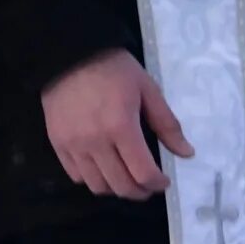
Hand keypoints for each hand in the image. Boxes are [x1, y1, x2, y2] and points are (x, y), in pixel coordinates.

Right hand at [41, 50, 192, 200]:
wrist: (68, 52)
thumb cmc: (113, 68)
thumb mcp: (147, 89)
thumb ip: (167, 124)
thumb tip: (187, 153)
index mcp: (121, 127)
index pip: (143, 173)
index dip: (158, 184)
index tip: (163, 180)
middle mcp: (95, 141)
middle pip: (122, 186)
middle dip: (141, 191)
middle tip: (148, 183)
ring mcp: (73, 144)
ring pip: (98, 187)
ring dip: (116, 188)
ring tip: (126, 177)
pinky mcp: (57, 142)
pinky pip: (76, 176)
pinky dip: (93, 179)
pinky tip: (103, 167)